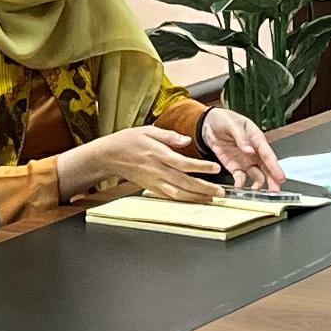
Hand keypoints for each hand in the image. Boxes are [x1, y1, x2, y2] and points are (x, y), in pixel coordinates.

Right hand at [67, 123, 222, 201]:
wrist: (109, 155)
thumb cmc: (128, 140)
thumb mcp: (148, 130)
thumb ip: (169, 136)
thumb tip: (187, 140)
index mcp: (157, 154)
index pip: (183, 163)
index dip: (200, 167)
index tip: (215, 167)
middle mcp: (157, 170)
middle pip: (184, 182)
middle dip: (205, 188)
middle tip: (221, 191)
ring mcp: (154, 182)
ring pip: (178, 194)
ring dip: (197, 198)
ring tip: (212, 198)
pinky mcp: (151, 188)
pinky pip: (170, 197)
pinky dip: (184, 200)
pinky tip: (195, 200)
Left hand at [195, 107, 287, 190]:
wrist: (209, 124)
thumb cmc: (224, 120)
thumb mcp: (232, 124)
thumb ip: (241, 137)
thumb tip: (250, 150)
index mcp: (256, 138)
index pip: (268, 154)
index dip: (275, 166)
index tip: (280, 177)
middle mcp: (254, 152)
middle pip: (266, 168)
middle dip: (272, 180)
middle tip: (275, 191)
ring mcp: (245, 161)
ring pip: (257, 175)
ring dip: (258, 184)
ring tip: (256, 192)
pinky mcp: (235, 167)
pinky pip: (240, 177)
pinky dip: (241, 184)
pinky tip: (239, 188)